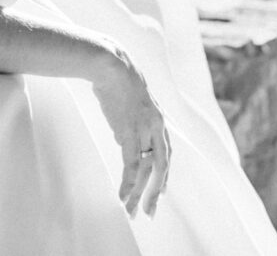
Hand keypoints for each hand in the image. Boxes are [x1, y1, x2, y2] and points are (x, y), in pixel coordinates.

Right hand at [91, 48, 170, 217]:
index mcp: (158, 119)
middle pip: (161, 167)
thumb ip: (130, 120)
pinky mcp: (129, 132)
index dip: (163, 174)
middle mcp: (156, 127)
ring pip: (146, 170)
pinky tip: (122, 196)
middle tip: (150, 212)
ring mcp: (144, 130)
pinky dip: (128, 183)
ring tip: (131, 211)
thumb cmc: (116, 76)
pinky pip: (131, 165)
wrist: (111, 63)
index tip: (160, 191)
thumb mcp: (130, 100)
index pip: (165, 153)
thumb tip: (122, 137)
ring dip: (139, 193)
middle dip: (156, 191)